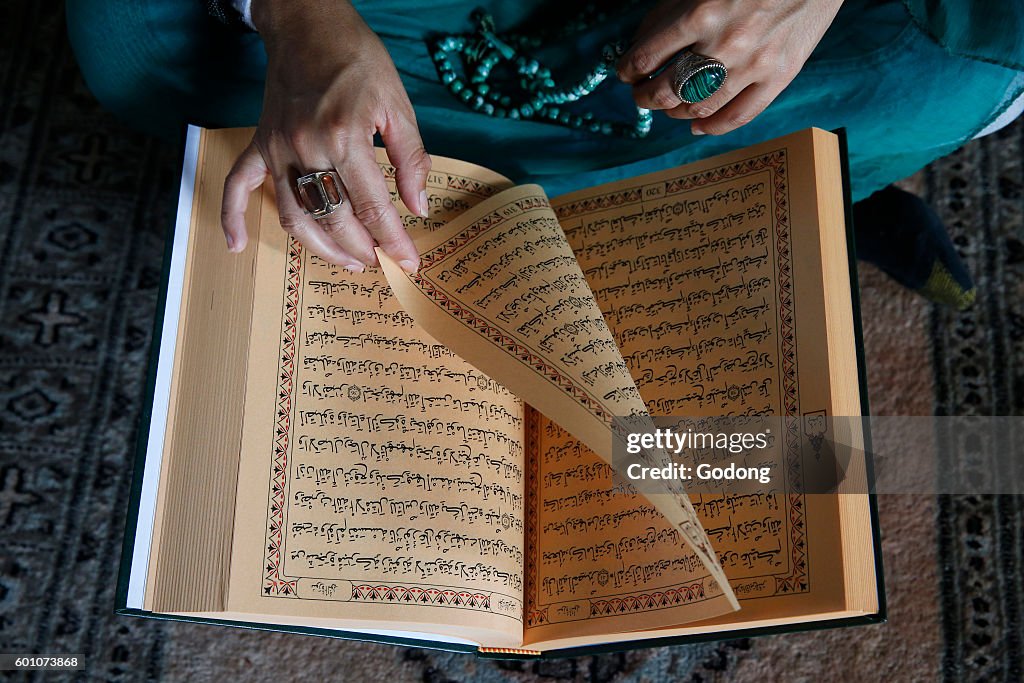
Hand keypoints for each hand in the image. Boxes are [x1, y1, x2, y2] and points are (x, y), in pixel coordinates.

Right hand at [221, 0, 428, 272]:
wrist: (309, 24)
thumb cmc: (358, 60)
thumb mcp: (398, 105)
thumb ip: (411, 159)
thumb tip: (418, 207)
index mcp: (345, 136)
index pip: (372, 205)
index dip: (393, 240)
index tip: (408, 262)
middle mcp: (306, 146)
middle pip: (333, 219)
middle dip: (361, 248)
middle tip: (381, 262)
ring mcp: (277, 147)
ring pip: (294, 216)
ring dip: (320, 247)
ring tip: (348, 259)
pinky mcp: (260, 143)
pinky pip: (239, 185)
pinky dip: (233, 216)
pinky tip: (235, 245)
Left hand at [618, 0, 843, 135]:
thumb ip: (668, 14)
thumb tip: (640, 44)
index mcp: (699, 13)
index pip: (646, 58)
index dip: (627, 71)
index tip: (625, 74)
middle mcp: (724, 43)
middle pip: (667, 90)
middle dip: (645, 97)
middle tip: (641, 95)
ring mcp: (753, 65)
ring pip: (698, 108)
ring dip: (674, 112)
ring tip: (669, 106)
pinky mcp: (779, 77)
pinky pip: (739, 116)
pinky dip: (712, 127)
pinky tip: (697, 126)